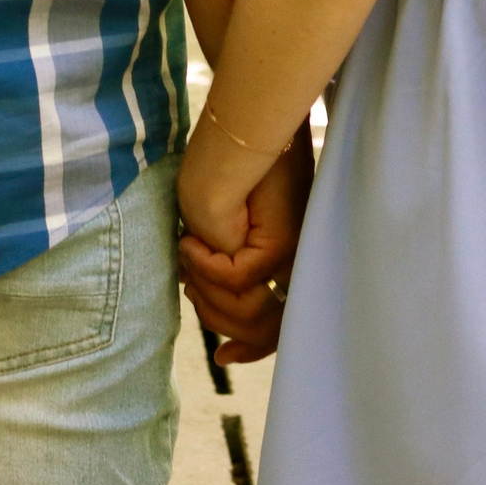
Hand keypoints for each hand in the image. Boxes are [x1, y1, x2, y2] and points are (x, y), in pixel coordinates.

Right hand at [179, 136, 311, 363]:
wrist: (241, 128)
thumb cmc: (225, 169)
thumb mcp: (219, 227)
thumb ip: (220, 265)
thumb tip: (199, 298)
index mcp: (287, 262)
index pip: (278, 329)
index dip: (251, 349)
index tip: (223, 356)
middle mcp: (295, 265)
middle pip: (258, 328)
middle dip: (216, 317)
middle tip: (192, 287)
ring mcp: (291, 257)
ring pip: (243, 308)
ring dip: (205, 287)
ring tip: (190, 253)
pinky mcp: (280, 243)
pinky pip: (236, 279)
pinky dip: (205, 265)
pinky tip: (191, 241)